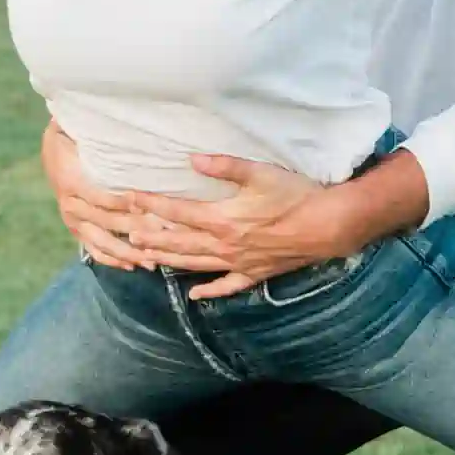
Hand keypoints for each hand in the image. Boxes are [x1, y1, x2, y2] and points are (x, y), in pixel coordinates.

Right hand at [43, 125, 148, 270]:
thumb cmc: (74, 134)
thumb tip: (122, 121)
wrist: (52, 148)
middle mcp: (70, 203)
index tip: (147, 207)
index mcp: (71, 179)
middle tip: (164, 235)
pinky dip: (111, 259)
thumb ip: (97, 130)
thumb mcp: (79, 126)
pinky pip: (93, 249)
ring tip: (150, 261)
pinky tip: (131, 266)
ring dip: (127, 252)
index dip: (122, 202)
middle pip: (107, 221)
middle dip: (137, 229)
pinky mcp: (76, 229)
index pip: (100, 196)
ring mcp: (73, 219)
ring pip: (101, 241)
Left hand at [98, 147, 431, 302]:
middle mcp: (225, 246)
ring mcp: (239, 262)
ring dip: (169, 261)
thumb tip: (192, 159)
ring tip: (145, 259)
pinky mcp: (255, 273)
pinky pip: (227, 286)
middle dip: (151, 237)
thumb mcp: (260, 173)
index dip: (150, 205)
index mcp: (222, 220)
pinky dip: (209, 291)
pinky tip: (193, 294)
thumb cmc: (296, 195)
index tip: (127, 198)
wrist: (328, 226)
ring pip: (195, 264)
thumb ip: (224, 166)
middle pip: (179, 243)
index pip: (176, 213)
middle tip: (125, 234)